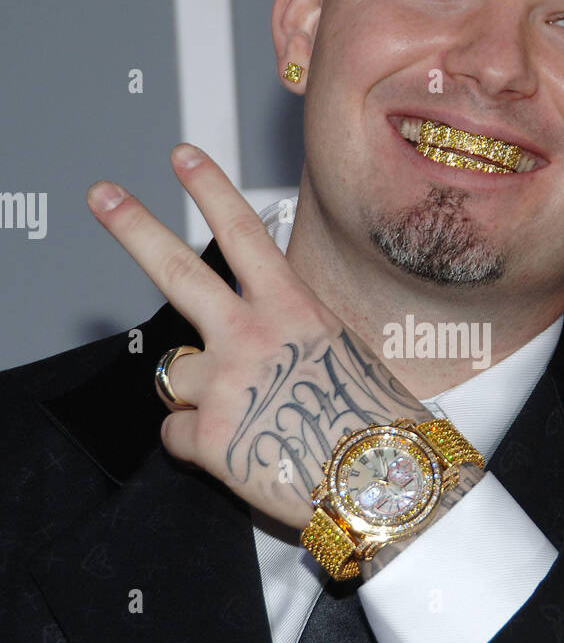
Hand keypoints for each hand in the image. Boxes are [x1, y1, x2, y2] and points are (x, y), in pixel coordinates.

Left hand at [86, 145, 428, 531]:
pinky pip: (175, 433)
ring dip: (200, 392)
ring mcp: (227, 383)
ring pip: (177, 372)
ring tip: (247, 415)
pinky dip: (198, 446)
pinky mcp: (209, 436)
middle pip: (177, 272)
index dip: (209, 189)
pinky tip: (240, 453)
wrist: (383, 485)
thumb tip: (257, 341)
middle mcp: (251, 335)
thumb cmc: (376, 424)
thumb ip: (291, 333)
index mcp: (292, 308)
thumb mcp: (343, 353)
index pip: (242, 233)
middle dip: (133, 227)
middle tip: (101, 194)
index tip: (182, 157)